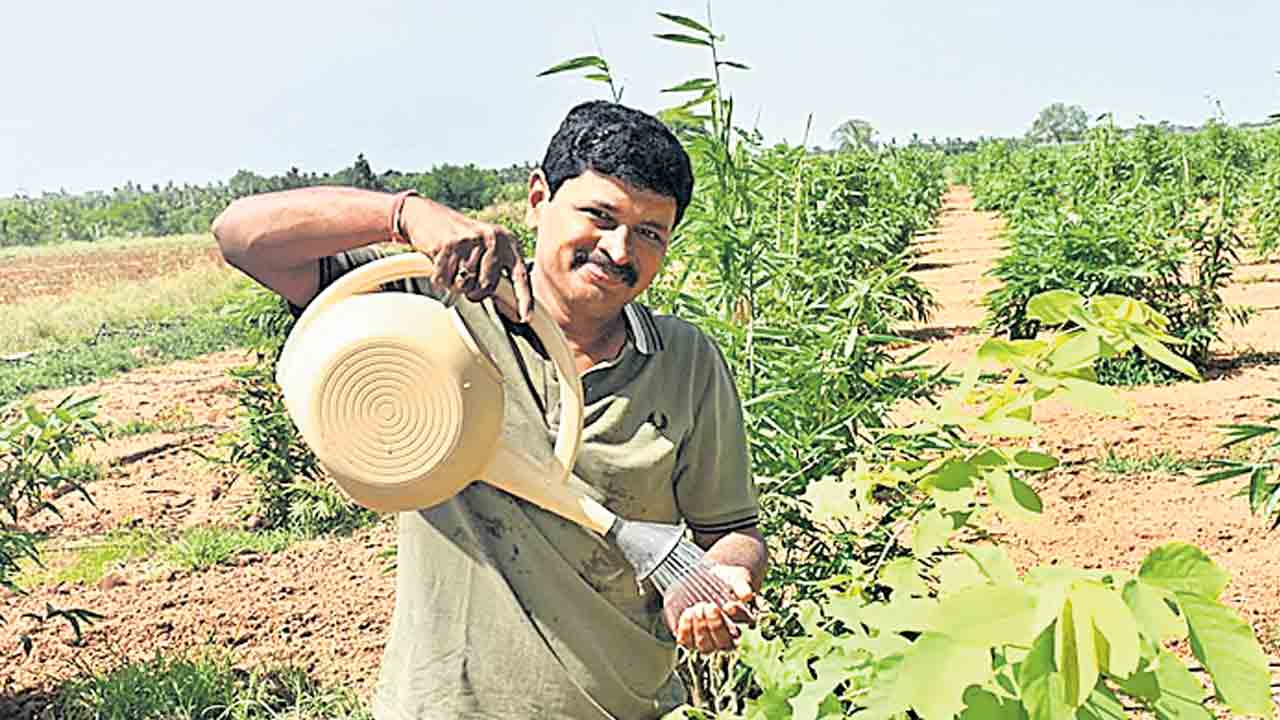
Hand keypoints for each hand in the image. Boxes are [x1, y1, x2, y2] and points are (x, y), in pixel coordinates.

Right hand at [399, 196, 532, 320]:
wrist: (426, 215)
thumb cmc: (459, 239)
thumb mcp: (485, 248)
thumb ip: (497, 271)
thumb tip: (508, 305)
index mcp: (507, 241)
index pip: (520, 276)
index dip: (524, 299)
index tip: (526, 319)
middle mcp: (493, 239)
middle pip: (486, 286)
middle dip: (473, 292)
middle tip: (464, 279)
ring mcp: (471, 240)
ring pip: (464, 285)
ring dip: (453, 283)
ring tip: (451, 266)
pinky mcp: (449, 244)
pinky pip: (444, 279)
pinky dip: (439, 278)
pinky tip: (439, 262)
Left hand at [665, 565, 755, 653]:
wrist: (701, 580)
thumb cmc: (723, 581)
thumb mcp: (733, 579)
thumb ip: (741, 586)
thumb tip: (747, 596)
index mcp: (740, 623)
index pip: (744, 625)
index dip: (737, 617)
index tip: (730, 606)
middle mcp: (724, 637)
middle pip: (724, 644)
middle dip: (716, 626)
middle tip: (711, 606)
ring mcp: (705, 640)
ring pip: (705, 647)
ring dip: (701, 629)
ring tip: (698, 608)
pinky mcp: (687, 638)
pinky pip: (686, 642)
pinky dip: (686, 630)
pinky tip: (688, 613)